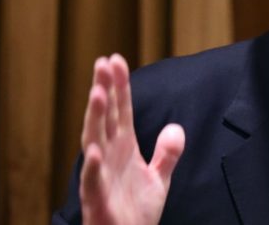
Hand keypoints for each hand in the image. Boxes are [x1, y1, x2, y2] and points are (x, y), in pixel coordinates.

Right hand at [79, 54, 184, 224]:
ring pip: (94, 142)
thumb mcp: (158, 180)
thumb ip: (167, 154)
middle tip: (102, 63)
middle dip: (103, 90)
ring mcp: (100, 177)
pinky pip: (93, 182)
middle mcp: (107, 158)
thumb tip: (176, 127)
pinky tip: (94, 150)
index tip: (115, 59)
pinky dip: (92, 166)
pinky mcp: (97, 201)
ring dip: (94, 118)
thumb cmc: (136, 214)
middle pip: (104, 118)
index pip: (120, 111)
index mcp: (122, 150)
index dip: (119, 86)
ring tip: (97, 93)